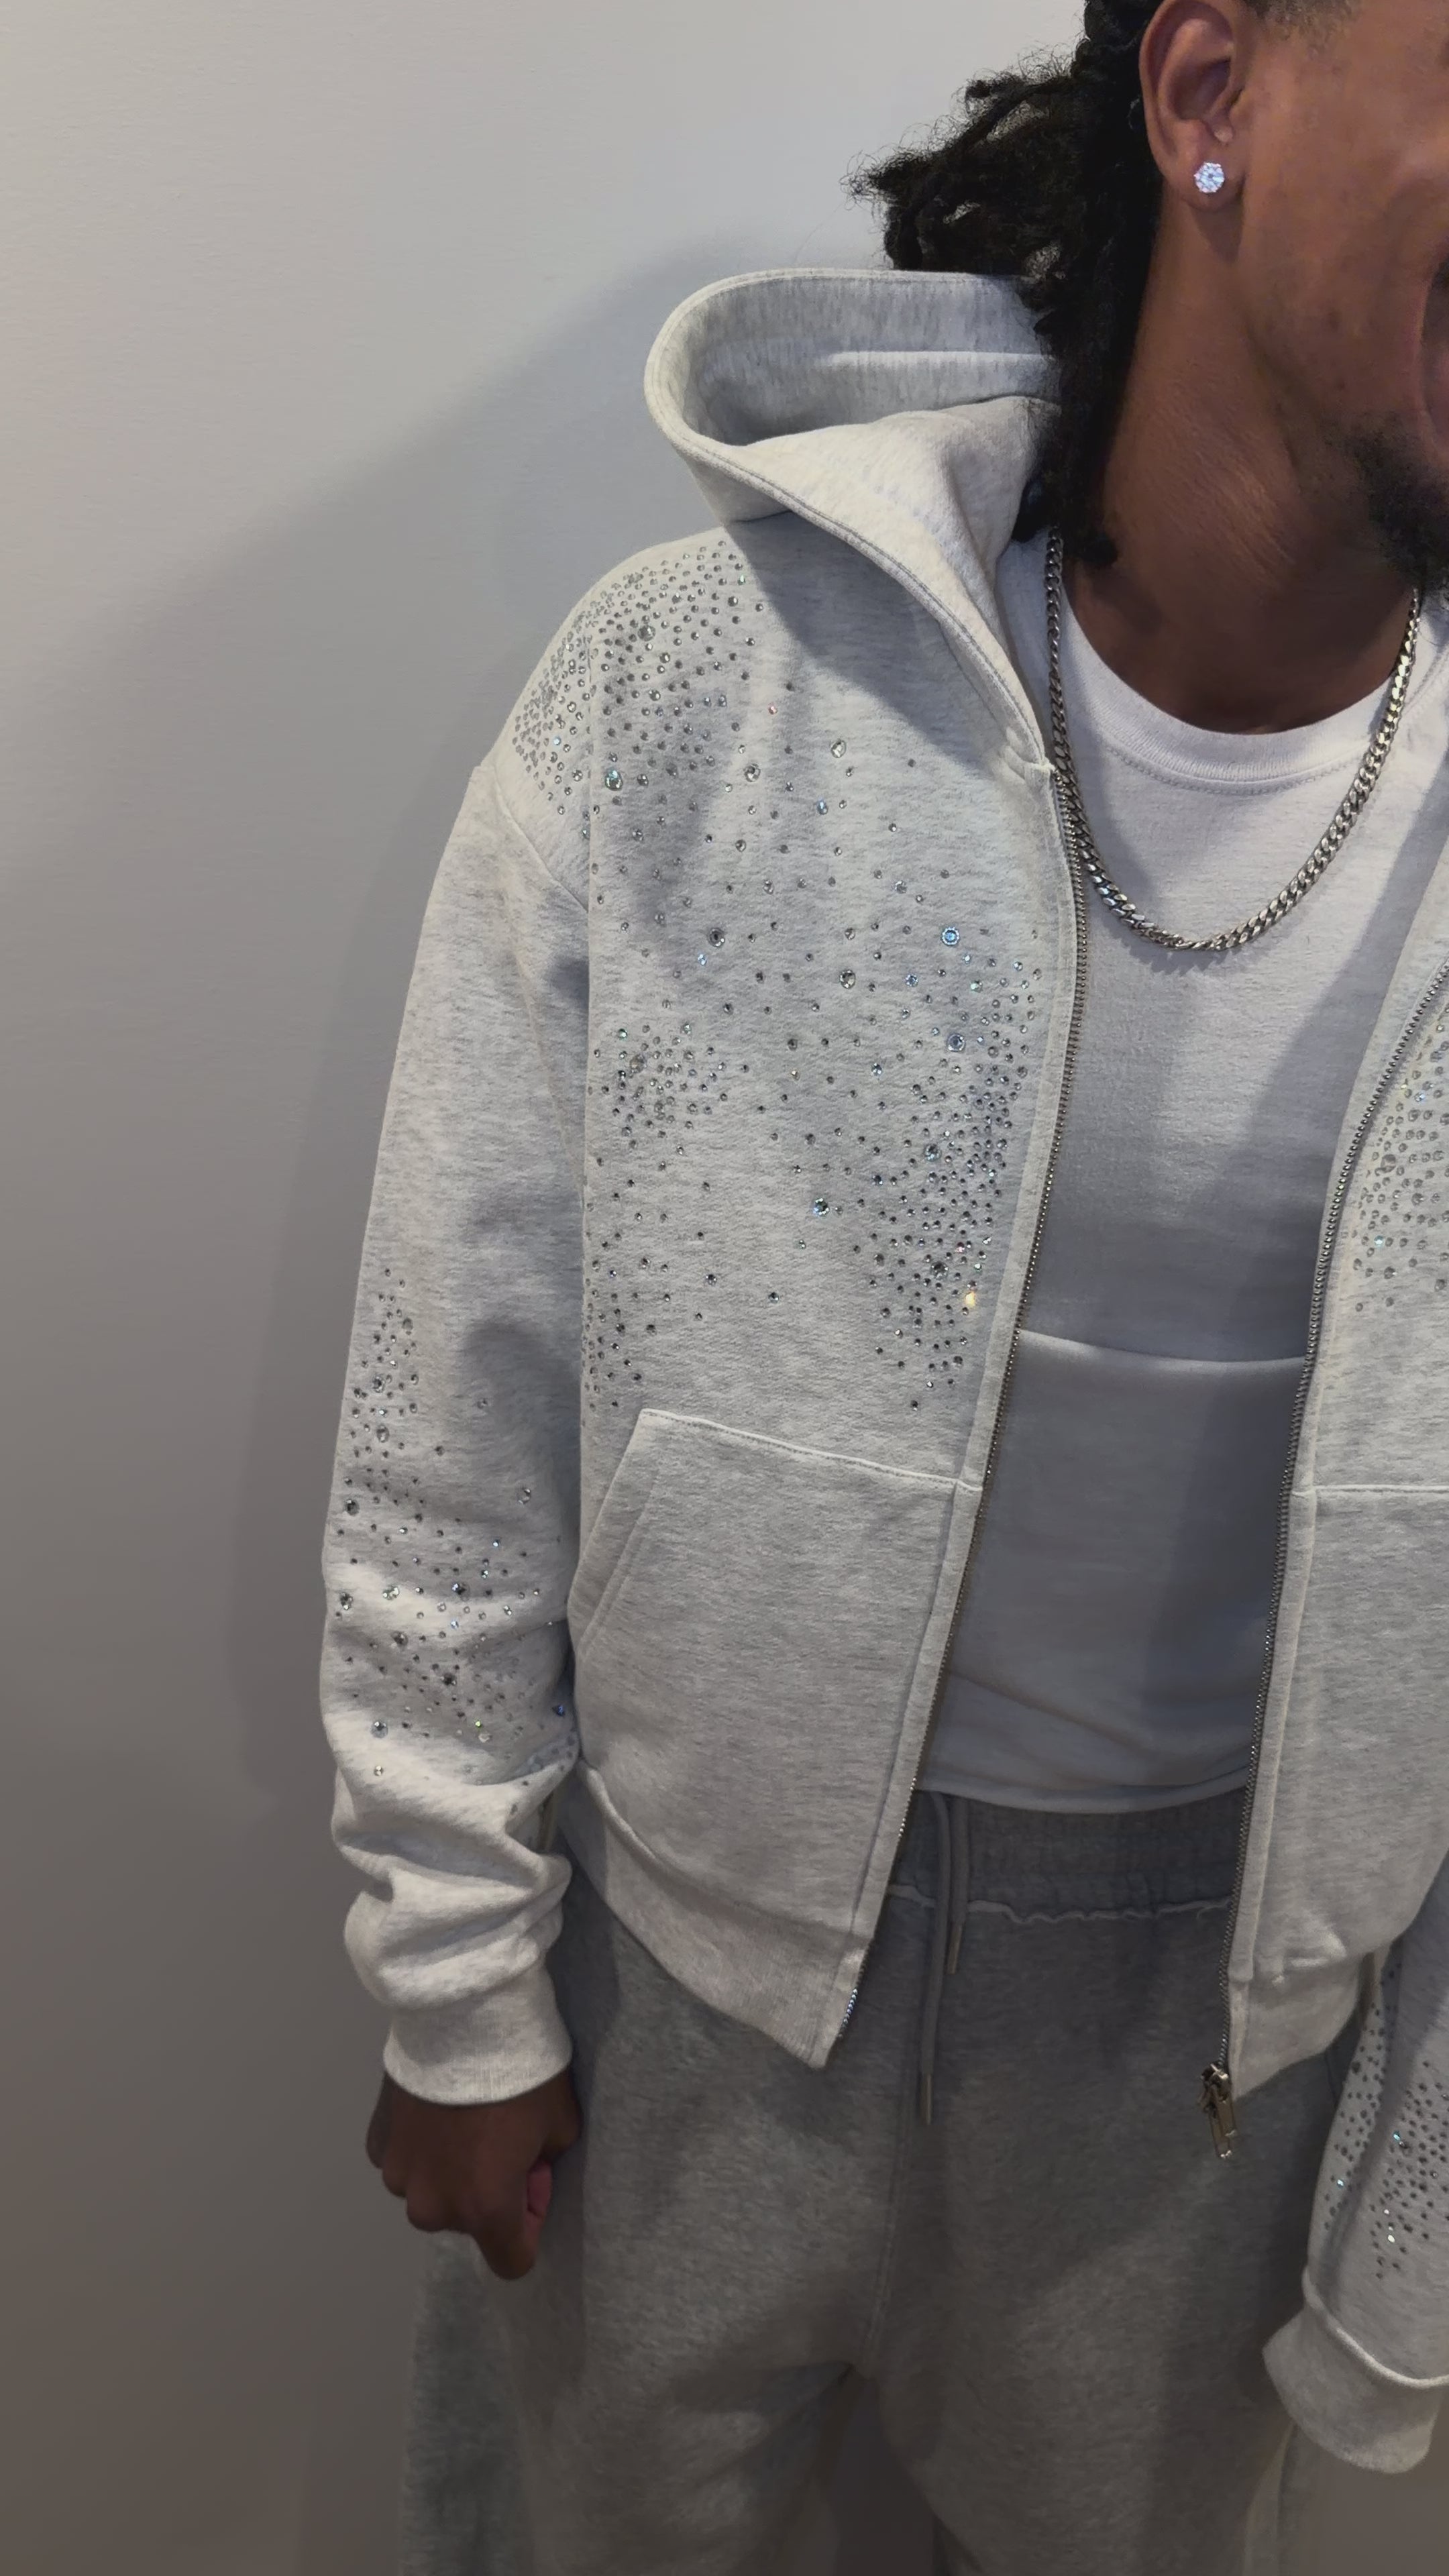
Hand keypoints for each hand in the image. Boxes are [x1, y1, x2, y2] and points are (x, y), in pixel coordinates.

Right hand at [366, 2066, 580, 2279]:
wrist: (464, 2016)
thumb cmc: (523, 2074)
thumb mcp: (562, 2126)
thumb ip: (545, 2165)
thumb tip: (524, 2169)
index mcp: (483, 2210)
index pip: (511, 2262)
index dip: (529, 2225)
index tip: (532, 2182)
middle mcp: (433, 2206)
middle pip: (466, 2221)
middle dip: (486, 2191)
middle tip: (500, 2138)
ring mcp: (397, 2174)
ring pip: (431, 2190)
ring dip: (448, 2170)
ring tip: (462, 2117)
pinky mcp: (376, 2142)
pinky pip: (405, 2159)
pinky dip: (420, 2144)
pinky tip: (434, 2107)